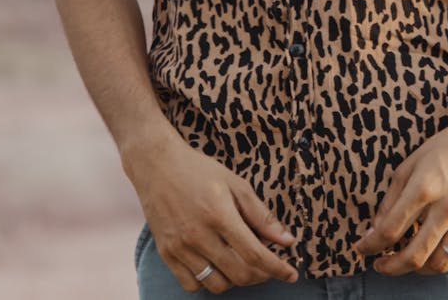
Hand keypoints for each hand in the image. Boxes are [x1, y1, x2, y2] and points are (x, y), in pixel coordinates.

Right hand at [129, 130, 298, 291]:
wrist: (156, 163)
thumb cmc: (199, 170)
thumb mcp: (235, 183)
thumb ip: (261, 215)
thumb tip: (288, 240)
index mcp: (219, 214)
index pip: (255, 254)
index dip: (278, 268)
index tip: (292, 273)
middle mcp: (198, 234)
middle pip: (239, 274)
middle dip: (261, 275)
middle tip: (268, 265)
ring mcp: (180, 247)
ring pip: (217, 284)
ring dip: (236, 279)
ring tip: (241, 262)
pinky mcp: (166, 253)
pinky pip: (192, 284)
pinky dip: (208, 280)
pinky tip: (215, 264)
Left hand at [350, 111, 447, 275]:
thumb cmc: (444, 148)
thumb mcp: (410, 164)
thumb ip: (391, 198)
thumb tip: (375, 229)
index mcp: (424, 187)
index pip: (391, 229)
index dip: (371, 245)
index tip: (361, 249)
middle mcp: (447, 206)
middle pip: (414, 255)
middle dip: (391, 266)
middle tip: (379, 266)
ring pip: (439, 263)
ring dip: (417, 270)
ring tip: (406, 262)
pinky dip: (445, 265)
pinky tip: (434, 256)